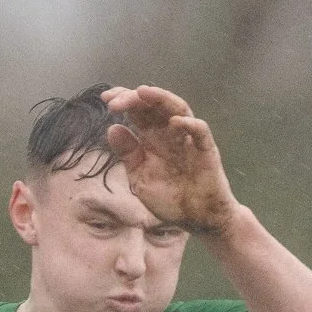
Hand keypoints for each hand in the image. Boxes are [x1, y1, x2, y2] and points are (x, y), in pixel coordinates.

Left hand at [102, 85, 238, 234]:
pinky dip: (189, 124)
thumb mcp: (140, 178)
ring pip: (178, 108)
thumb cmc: (170, 198)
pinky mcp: (205, 150)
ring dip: (161, 98)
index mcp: (152, 138)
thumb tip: (112, 129)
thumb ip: (128, 155)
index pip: (138, 111)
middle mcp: (169, 133)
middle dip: (134, 98)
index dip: (123, 100)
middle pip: (154, 105)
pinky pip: (200, 131)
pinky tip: (175, 122)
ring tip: (143, 92)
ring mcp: (188, 139)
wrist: (195, 219)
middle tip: (115, 101)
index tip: (105, 98)